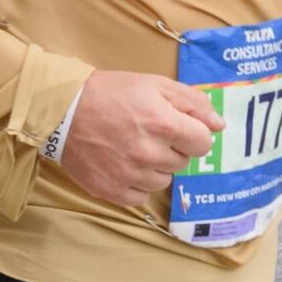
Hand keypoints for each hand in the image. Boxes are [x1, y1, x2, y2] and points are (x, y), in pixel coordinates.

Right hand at [59, 71, 224, 207]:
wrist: (61, 109)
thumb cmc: (110, 93)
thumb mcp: (155, 85)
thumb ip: (193, 103)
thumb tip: (220, 125)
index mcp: (163, 124)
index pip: (203, 143)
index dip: (193, 134)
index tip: (178, 128)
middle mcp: (148, 153)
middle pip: (183, 162)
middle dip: (172, 148)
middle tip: (148, 133)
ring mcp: (129, 175)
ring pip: (163, 180)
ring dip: (155, 167)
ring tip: (133, 148)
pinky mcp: (110, 190)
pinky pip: (140, 196)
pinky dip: (136, 184)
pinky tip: (123, 165)